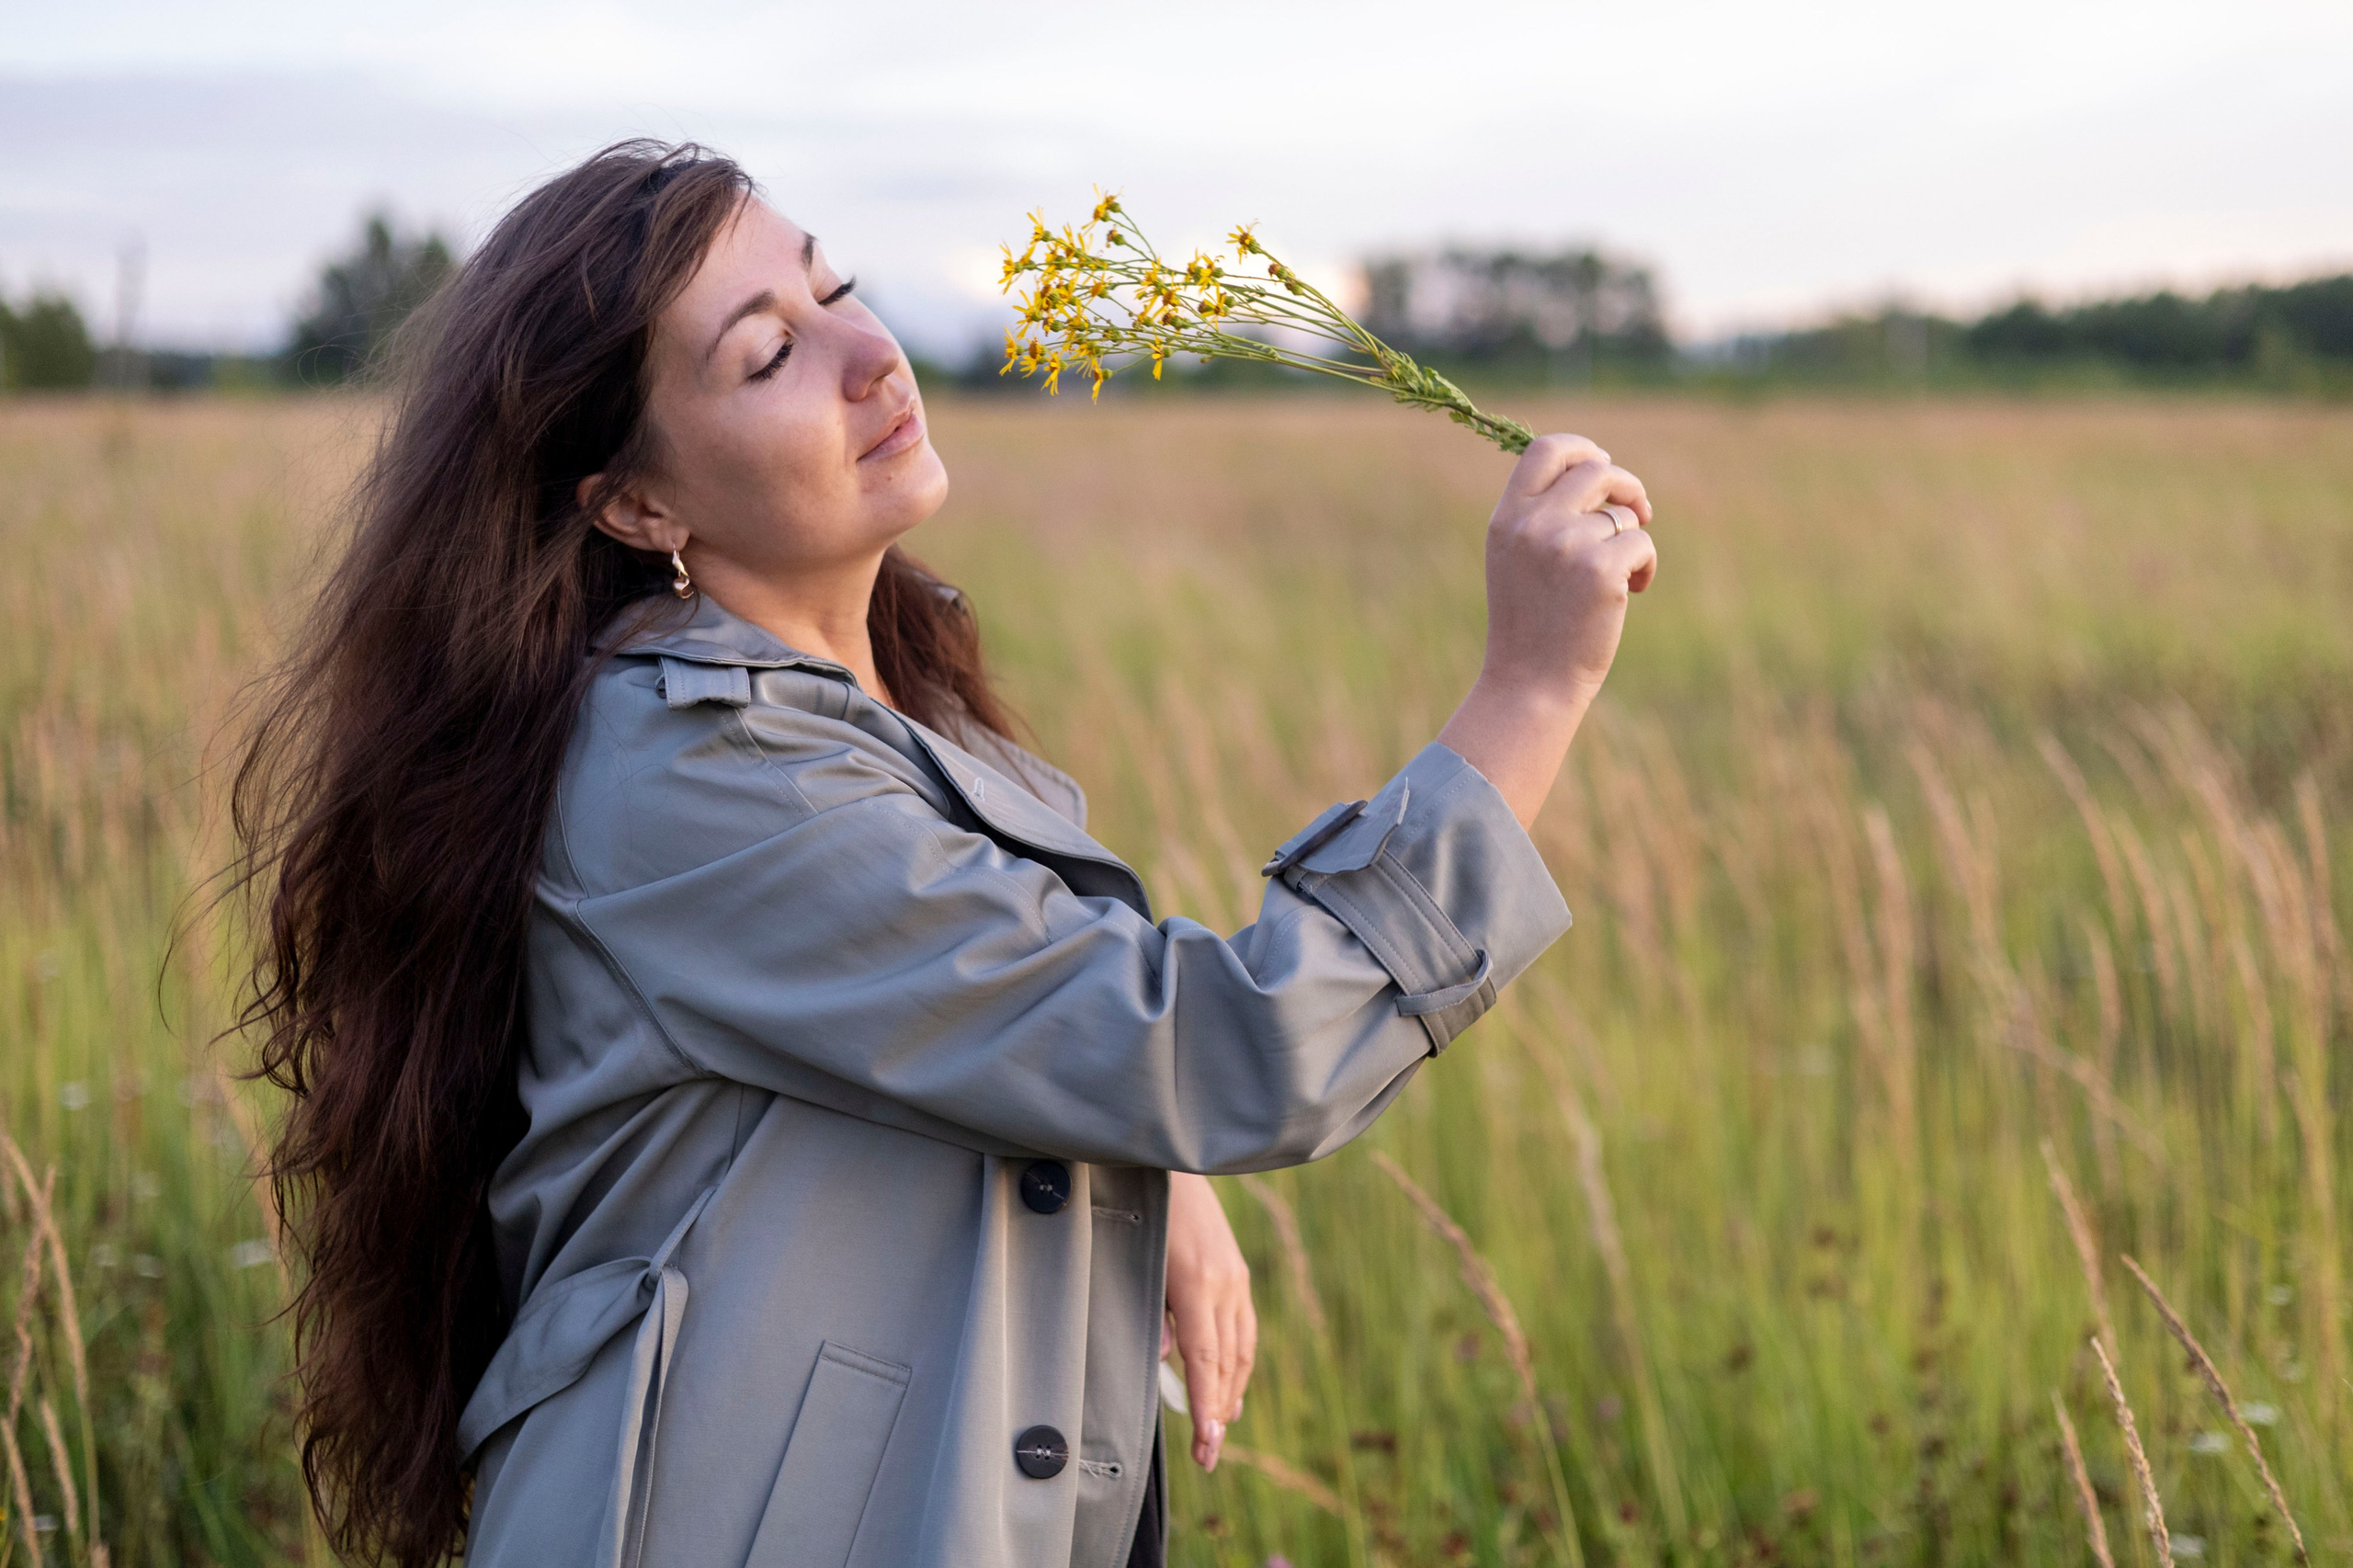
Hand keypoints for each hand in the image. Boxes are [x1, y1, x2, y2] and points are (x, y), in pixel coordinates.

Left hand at [1163, 1172, 1255, 1471]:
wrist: (1172, 1157)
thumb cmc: (1143, 1207)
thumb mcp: (1135, 1257)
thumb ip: (1149, 1312)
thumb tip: (1165, 1358)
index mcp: (1198, 1283)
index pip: (1207, 1360)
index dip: (1208, 1406)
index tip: (1208, 1445)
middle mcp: (1225, 1282)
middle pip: (1229, 1361)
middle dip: (1220, 1412)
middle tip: (1209, 1456)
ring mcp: (1235, 1276)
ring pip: (1241, 1347)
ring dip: (1232, 1390)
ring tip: (1221, 1427)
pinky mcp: (1236, 1270)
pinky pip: (1243, 1327)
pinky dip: (1237, 1361)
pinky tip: (1230, 1379)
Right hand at [1436, 432, 1657, 827]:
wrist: (1531, 684)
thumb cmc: (1531, 624)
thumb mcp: (1518, 559)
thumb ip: (1541, 515)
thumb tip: (1597, 468)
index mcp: (1507, 518)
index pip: (1546, 450)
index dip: (1582, 447)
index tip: (1602, 463)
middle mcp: (1534, 524)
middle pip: (1597, 469)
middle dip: (1627, 486)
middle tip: (1639, 511)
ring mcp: (1567, 545)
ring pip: (1624, 513)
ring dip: (1633, 538)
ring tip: (1622, 575)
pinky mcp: (1601, 570)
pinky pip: (1642, 543)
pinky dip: (1646, 566)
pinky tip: (1632, 592)